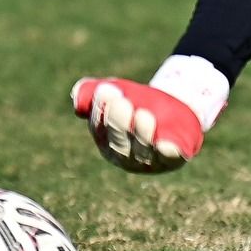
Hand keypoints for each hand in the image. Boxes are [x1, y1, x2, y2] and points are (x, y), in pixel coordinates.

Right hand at [72, 56, 227, 173]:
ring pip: (143, 152)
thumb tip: (77, 96)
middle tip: (121, 102)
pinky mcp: (173, 159)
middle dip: (119, 122)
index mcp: (106, 141)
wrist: (173, 108)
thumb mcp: (115, 91)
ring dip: (142, 135)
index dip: (101, 110)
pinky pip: (170, 159)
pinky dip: (168, 154)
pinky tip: (167, 145)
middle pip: (119, 143)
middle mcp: (125, 156)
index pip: (99, 128)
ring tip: (143, 115)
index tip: (105, 90)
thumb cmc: (136, 101)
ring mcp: (150, 161)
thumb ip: (92, 91)